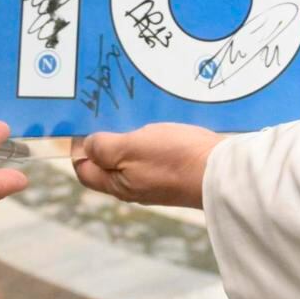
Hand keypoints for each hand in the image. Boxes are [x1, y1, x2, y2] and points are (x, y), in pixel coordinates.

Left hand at [70, 123, 219, 207]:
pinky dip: (147, 138)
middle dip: (102, 140)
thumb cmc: (173, 158)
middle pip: (107, 164)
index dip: (78, 148)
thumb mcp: (131, 148)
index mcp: (117, 184)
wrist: (221, 171)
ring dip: (126, 137)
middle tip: (107, 111)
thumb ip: (104, 148)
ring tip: (129, 112)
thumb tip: (86, 147)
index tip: (83, 121)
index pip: (85, 170)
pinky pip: (151, 154)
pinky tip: (155, 123)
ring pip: (130, 158)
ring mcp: (155, 180)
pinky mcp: (174, 172)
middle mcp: (133, 186)